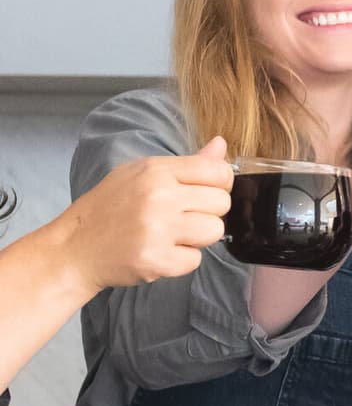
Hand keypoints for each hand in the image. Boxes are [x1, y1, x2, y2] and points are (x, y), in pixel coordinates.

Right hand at [57, 137, 232, 289]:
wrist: (74, 248)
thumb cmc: (110, 208)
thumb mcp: (141, 173)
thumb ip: (188, 163)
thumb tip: (221, 145)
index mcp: (155, 170)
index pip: (218, 171)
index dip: (219, 185)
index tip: (202, 194)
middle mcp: (158, 197)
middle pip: (222, 203)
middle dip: (207, 212)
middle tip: (180, 218)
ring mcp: (158, 230)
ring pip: (215, 231)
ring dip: (198, 237)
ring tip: (171, 235)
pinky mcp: (157, 260)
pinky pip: (196, 260)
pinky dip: (181, 260)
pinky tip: (159, 251)